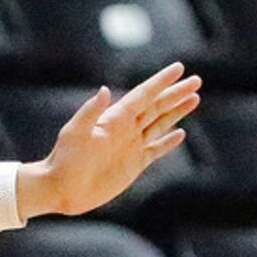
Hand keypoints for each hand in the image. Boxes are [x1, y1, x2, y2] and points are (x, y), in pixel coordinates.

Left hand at [17, 62, 201, 218]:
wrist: (59, 188)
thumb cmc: (63, 159)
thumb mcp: (74, 133)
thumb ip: (90, 112)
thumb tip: (104, 90)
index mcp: (114, 119)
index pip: (143, 95)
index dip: (160, 82)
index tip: (178, 67)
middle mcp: (125, 130)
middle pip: (157, 107)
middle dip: (176, 93)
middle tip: (197, 80)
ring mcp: (130, 146)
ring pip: (160, 124)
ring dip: (177, 112)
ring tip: (194, 98)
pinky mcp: (133, 165)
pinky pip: (155, 150)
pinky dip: (168, 142)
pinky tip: (180, 133)